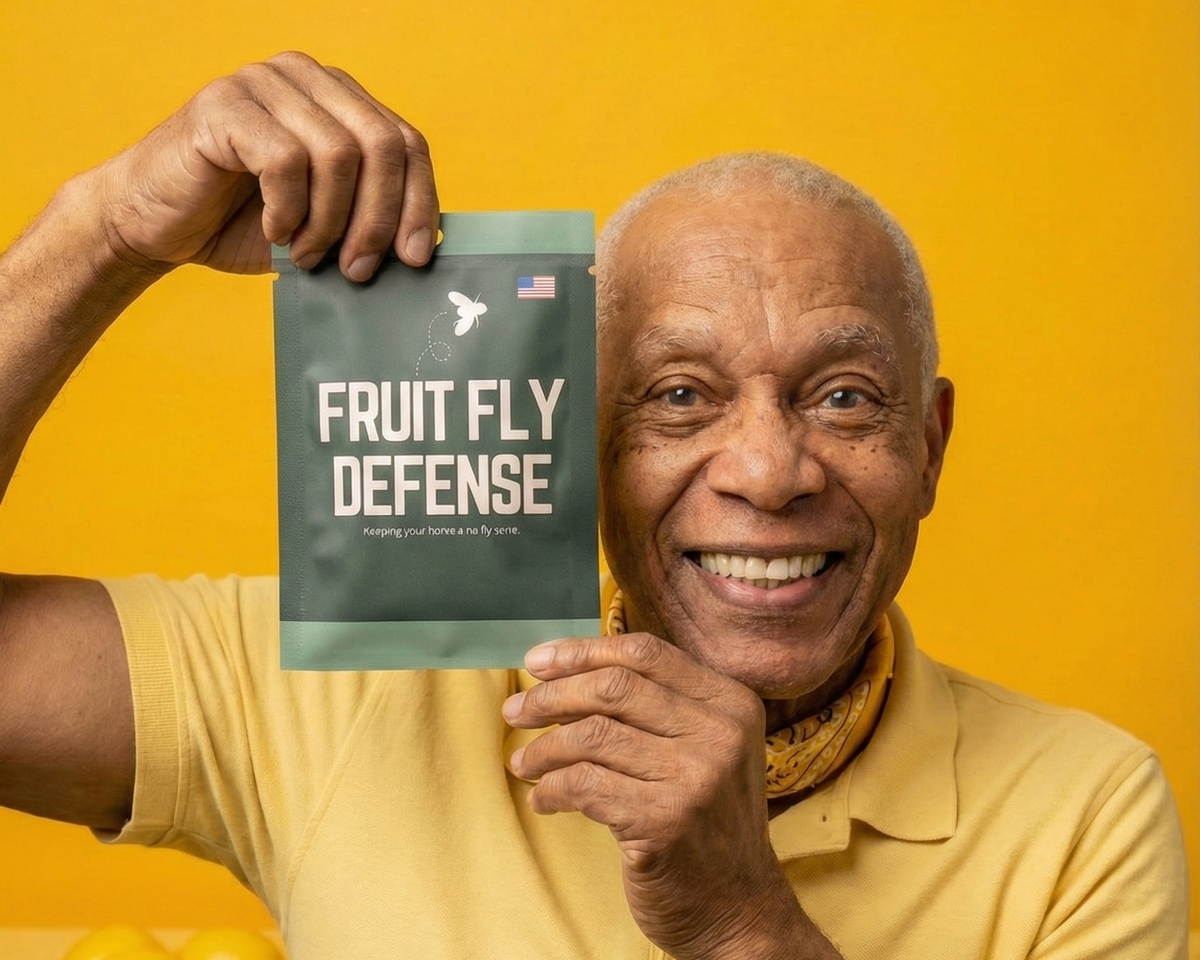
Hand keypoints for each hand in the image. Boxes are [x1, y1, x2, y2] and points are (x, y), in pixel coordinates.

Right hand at [95, 51, 437, 279]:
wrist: (152, 226)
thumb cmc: (242, 226)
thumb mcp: (324, 226)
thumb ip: (370, 220)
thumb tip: (427, 244)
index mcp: (339, 99)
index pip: (407, 142)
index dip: (418, 202)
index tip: (413, 259)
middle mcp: (306, 78)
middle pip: (382, 144)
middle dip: (379, 218)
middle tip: (358, 268)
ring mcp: (263, 83)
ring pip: (338, 154)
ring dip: (330, 222)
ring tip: (306, 253)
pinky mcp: (224, 104)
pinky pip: (285, 160)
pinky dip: (288, 210)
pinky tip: (275, 231)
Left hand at [503, 633, 838, 959]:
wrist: (737, 907)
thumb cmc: (705, 821)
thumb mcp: (703, 749)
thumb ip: (656, 706)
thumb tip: (565, 672)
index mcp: (730, 703)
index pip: (645, 652)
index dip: (583, 652)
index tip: (538, 660)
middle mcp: (719, 734)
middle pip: (613, 687)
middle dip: (551, 694)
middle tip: (517, 710)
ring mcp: (694, 778)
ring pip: (591, 735)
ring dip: (544, 748)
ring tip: (524, 761)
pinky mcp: (664, 822)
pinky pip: (584, 786)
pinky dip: (551, 789)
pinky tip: (543, 798)